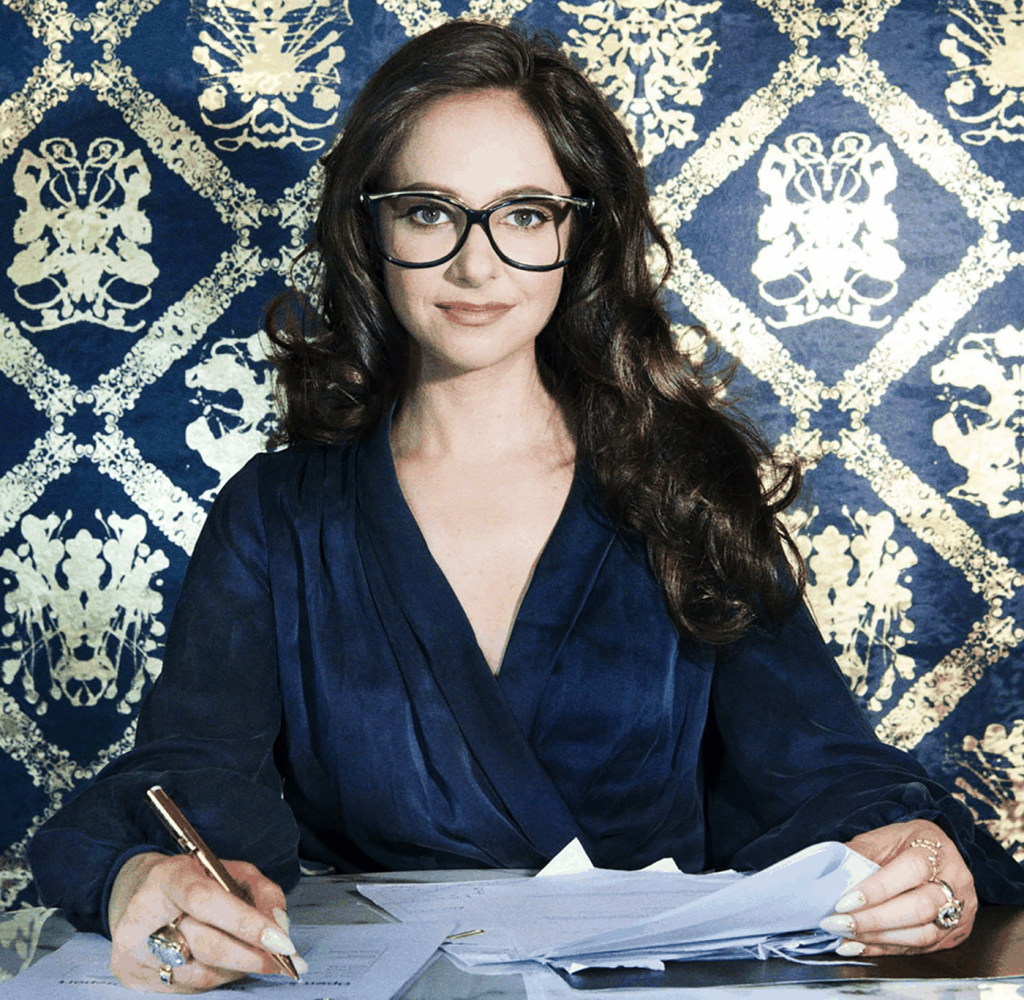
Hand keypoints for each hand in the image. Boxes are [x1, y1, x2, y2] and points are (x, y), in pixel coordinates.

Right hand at [108, 851, 305, 991]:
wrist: (141, 897)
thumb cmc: (194, 881)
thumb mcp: (230, 870)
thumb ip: (260, 891)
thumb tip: (279, 925)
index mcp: (168, 877)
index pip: (206, 901)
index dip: (245, 922)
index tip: (280, 939)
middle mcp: (143, 915)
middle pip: (206, 945)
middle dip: (251, 955)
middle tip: (284, 959)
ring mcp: (134, 952)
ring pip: (201, 973)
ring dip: (239, 968)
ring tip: (261, 960)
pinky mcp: (134, 978)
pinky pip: (190, 988)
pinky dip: (219, 978)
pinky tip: (231, 965)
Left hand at [820, 819, 975, 956]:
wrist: (938, 853)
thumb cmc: (906, 843)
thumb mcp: (883, 837)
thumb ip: (860, 854)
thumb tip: (829, 877)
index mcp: (937, 849)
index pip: (910, 870)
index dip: (876, 889)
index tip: (844, 901)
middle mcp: (956, 882)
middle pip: (919, 908)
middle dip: (874, 920)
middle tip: (839, 923)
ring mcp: (960, 911)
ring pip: (922, 935)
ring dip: (879, 939)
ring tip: (846, 937)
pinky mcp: (955, 935)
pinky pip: (920, 949)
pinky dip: (887, 949)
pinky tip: (861, 947)